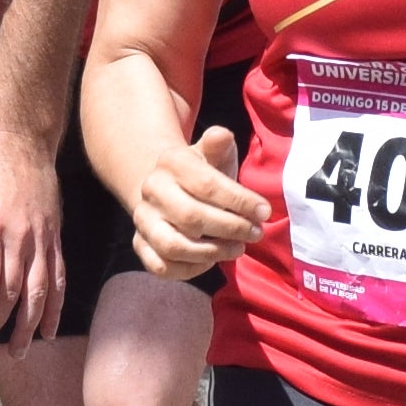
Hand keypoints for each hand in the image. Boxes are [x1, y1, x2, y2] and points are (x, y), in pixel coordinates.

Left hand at [0, 134, 62, 351]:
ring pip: (38, 291)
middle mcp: (19, 237)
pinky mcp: (54, 237)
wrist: (22, 141)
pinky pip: (58, 277)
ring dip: (27, 325)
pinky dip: (54, 306)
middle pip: (10, 293)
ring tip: (18, 351)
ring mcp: (41, 239)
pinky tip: (47, 328)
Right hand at [128, 121, 271, 283]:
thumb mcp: (215, 154)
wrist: (171, 188)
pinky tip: (212, 260)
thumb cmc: (205, 173)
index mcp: (171, 161)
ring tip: (238, 248)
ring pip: (174, 246)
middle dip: (230, 228)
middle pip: (191, 217)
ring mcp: (143, 220)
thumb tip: (221, 136)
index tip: (264, 212)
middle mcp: (151, 190)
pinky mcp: (140, 245)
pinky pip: (162, 267)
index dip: (240, 202)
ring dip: (213, 252)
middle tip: (255, 233)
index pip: (207, 185)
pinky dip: (191, 269)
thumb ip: (219, 145)